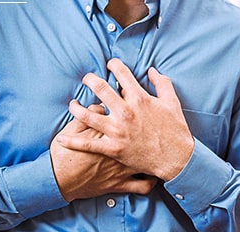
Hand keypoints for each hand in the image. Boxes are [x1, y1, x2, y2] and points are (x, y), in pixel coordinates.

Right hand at [50, 104, 156, 201]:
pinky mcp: (122, 184)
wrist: (58, 180)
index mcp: (110, 132)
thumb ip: (89, 115)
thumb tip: (101, 106)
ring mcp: (123, 168)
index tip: (132, 103)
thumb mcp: (72, 128)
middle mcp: (122, 149)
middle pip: (143, 135)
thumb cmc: (64, 154)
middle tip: (148, 123)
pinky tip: (154, 174)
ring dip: (155, 154)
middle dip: (148, 126)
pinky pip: (144, 185)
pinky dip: (151, 181)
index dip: (132, 107)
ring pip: (150, 160)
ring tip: (158, 147)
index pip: (129, 117)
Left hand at [57, 59, 193, 180]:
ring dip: (76, 107)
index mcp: (139, 98)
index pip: (121, 74)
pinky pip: (88, 144)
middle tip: (86, 79)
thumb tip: (151, 70)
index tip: (110, 64)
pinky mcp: (113, 148)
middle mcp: (125, 112)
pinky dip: (73, 140)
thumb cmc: (175, 130)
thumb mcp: (172, 102)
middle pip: (99, 89)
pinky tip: (62, 137)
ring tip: (73, 104)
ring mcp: (117, 131)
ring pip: (87, 115)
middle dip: (90, 80)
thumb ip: (162, 83)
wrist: (176, 158)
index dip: (113, 65)